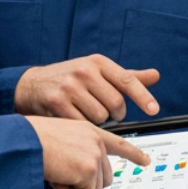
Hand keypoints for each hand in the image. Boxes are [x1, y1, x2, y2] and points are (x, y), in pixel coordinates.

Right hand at [15, 56, 160, 122]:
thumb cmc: (71, 79)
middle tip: (110, 114)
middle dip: (117, 114)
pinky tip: (77, 119)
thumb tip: (155, 75)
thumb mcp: (98, 71)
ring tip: (88, 113)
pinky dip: (84, 126)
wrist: (32, 86)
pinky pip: (83, 124)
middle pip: (116, 103)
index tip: (154, 109)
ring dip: (99, 121)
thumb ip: (126, 76)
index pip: (127, 79)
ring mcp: (70, 87)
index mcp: (98, 62)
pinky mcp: (57, 102)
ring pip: (101, 116)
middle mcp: (84, 71)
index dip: (142, 96)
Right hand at [24, 116, 151, 188]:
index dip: (134, 154)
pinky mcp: (87, 170)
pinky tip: (56, 177)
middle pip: (105, 177)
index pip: (119, 143)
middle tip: (64, 173)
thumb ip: (81, 149)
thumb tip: (90, 174)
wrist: (21, 142)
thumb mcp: (62, 137)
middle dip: (86, 183)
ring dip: (74, 188)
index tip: (147, 161)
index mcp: (90, 131)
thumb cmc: (33, 140)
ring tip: (57, 171)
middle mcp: (96, 140)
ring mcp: (94, 154)